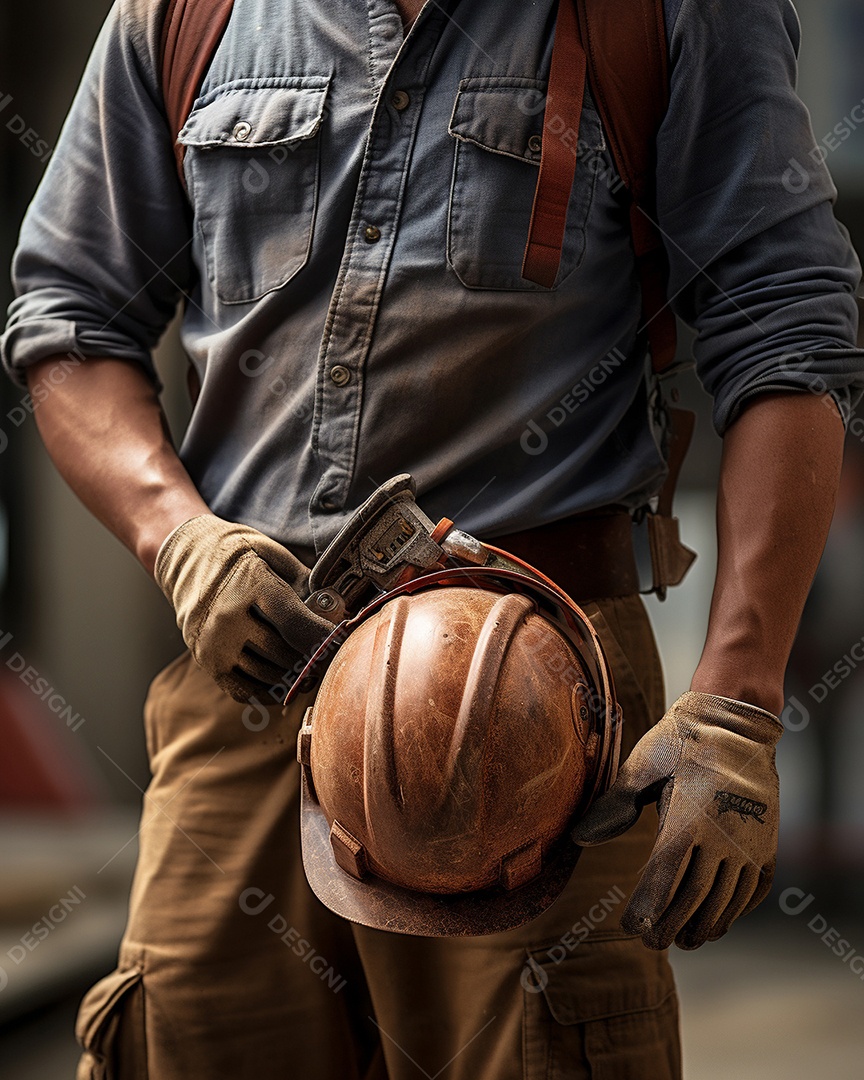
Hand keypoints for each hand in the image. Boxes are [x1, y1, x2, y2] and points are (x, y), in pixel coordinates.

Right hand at [154, 515, 332, 700]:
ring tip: (311, 667)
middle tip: (330, 656)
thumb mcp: (271, 554)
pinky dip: (270, 691)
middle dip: (313, 658)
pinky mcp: (206, 663)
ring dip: (295, 677)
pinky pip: (245, 692)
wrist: (185, 558)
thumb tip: (335, 613)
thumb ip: (303, 583)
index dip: (324, 639)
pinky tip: (285, 680)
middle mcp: (227, 619)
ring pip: (269, 676)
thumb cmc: (237, 554)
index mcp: (248, 586)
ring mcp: (213, 645)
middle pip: (285, 654)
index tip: (344, 644)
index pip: (295, 623)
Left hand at [572, 691, 781, 949]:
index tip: (631, 928)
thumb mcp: (642, 766)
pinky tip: (722, 920)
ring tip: (688, 941)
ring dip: (707, 924)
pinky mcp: (767, 840)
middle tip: (654, 943)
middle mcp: (723, 836)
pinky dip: (738, 909)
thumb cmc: (679, 742)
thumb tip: (578, 837)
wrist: (734, 720)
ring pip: (728, 897)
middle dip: (673, 925)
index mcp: (688, 819)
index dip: (647, 908)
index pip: (664, 877)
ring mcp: (750, 841)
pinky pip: (754, 887)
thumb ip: (614, 804)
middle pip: (696, 896)